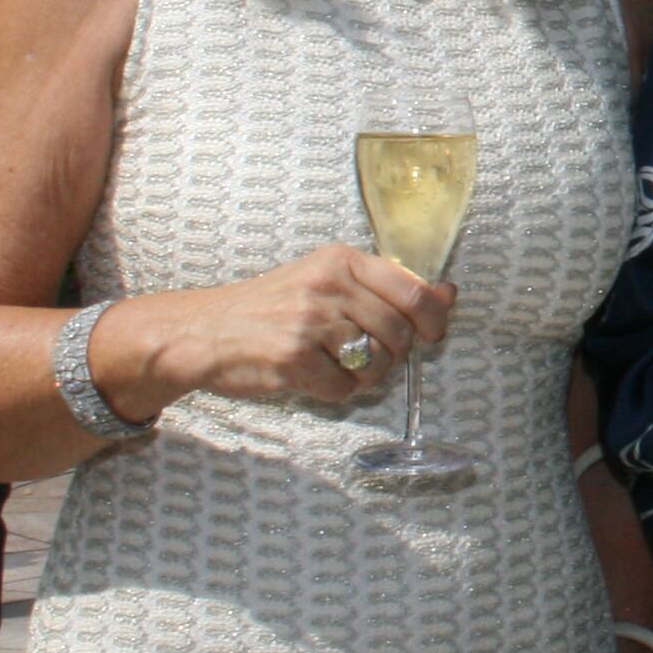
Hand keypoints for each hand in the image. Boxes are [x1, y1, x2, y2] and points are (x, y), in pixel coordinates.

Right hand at [105, 246, 453, 414]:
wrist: (202, 331)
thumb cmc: (270, 308)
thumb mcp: (326, 281)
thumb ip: (386, 287)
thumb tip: (449, 294)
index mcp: (341, 260)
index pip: (413, 290)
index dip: (434, 320)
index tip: (433, 335)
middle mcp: (328, 286)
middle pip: (399, 334)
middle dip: (391, 356)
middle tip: (364, 356)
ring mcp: (310, 322)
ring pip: (377, 364)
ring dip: (365, 377)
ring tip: (336, 366)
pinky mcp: (293, 359)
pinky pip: (344, 389)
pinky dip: (335, 392)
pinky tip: (312, 377)